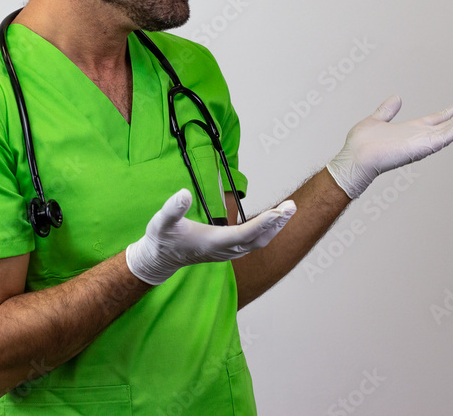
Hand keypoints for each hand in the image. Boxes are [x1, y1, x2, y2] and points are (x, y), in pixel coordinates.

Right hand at [125, 190, 295, 285]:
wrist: (160, 259)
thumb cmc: (162, 239)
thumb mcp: (162, 221)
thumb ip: (173, 208)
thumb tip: (184, 193)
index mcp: (213, 243)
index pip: (244, 234)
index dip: (263, 223)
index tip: (278, 212)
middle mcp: (225, 250)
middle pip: (258, 239)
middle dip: (276, 223)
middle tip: (291, 206)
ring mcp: (228, 252)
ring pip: (259, 241)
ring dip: (275, 226)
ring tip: (288, 210)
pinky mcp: (229, 251)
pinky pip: (254, 242)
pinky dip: (267, 230)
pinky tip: (273, 220)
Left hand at [326, 94, 452, 198]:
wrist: (355, 158)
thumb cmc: (361, 145)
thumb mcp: (376, 120)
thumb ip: (387, 110)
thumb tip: (396, 98)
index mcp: (413, 130)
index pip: (440, 117)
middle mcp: (422, 136)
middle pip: (451, 121)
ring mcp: (425, 142)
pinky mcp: (425, 146)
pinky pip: (448, 134)